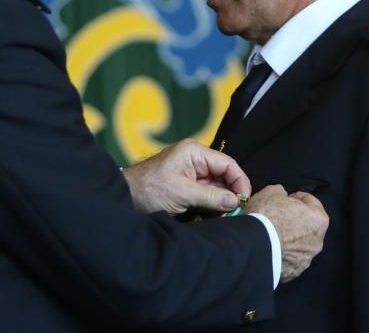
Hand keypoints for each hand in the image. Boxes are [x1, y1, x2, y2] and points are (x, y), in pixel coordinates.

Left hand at [122, 139, 251, 215]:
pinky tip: (215, 215)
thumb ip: (211, 197)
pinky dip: (212, 204)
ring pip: (216, 186)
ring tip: (225, 216)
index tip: (244, 199)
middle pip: (224, 175)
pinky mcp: (186, 185)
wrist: (124, 198)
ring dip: (221, 201)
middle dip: (231, 193)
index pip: (227, 164)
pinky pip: (206, 193)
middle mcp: (195, 159)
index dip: (239, 181)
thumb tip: (235, 201)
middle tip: (235, 212)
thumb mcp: (182, 194)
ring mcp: (191, 172)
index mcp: (195, 152)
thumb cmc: (148, 189)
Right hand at [246, 185, 328, 282]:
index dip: (297, 197)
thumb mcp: (271, 191)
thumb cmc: (266, 216)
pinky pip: (289, 260)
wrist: (253, 245)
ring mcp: (305, 259)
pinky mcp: (293, 273)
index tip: (288, 197)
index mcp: (318, 219)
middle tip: (277, 215)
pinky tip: (270, 247)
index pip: (311, 202)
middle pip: (307, 226)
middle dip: (294, 220)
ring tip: (271, 233)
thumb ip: (281, 192)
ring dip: (289, 239)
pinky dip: (282, 254)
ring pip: (299, 245)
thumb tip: (280, 195)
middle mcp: (317, 241)